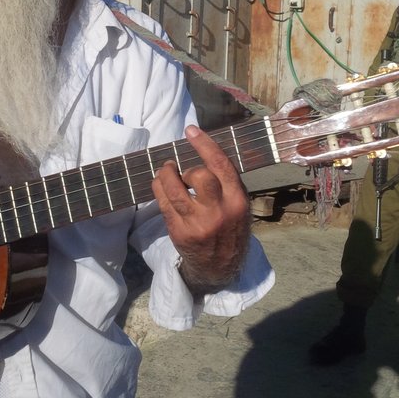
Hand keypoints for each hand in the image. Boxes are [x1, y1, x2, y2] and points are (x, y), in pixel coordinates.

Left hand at [151, 125, 250, 294]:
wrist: (220, 267)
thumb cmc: (230, 228)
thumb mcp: (240, 207)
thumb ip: (227, 184)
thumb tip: (204, 151)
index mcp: (237, 201)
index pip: (221, 166)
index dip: (205, 145)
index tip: (191, 130)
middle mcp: (219, 212)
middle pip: (199, 176)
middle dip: (188, 168)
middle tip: (184, 171)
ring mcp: (198, 224)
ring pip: (175, 190)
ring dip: (166, 174)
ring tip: (166, 170)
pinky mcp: (180, 233)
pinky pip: (164, 204)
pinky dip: (158, 188)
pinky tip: (159, 184)